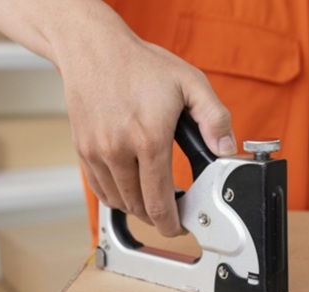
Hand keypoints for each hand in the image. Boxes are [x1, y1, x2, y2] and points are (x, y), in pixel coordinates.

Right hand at [55, 11, 235, 236]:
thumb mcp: (190, 83)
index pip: (159, 201)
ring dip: (138, 209)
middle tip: (173, 216)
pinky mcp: (83, 149)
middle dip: (158, 218)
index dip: (172, 223)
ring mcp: (96, 151)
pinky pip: (100, 190)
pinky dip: (117, 198)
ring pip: (118, 202)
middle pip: (138, 207)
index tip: (181, 226)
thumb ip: (215, 118)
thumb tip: (226, 149)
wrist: (93, 49)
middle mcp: (118, 149)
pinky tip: (131, 192)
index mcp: (149, 138)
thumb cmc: (140, 64)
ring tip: (154, 203)